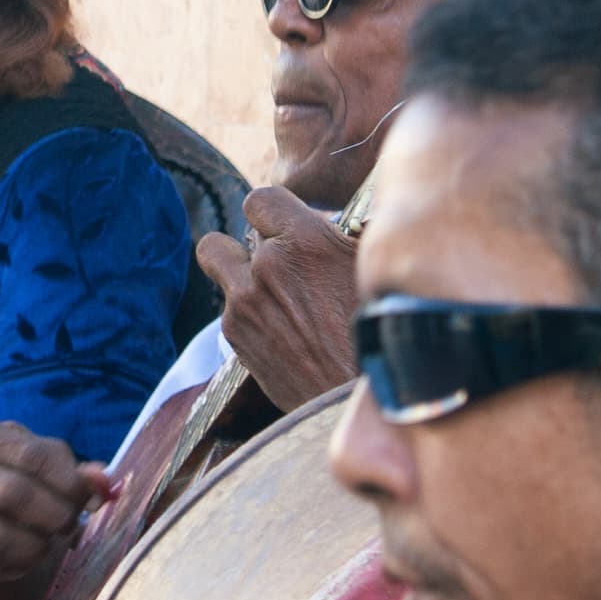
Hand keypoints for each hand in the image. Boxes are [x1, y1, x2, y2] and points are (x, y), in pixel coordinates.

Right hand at [0, 419, 113, 584]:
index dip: (69, 483)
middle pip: (15, 495)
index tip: (87, 499)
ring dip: (38, 546)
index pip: (34, 456)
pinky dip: (20, 565)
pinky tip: (27, 554)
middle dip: (55, 516)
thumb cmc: (21, 479)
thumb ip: (77, 474)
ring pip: (0, 538)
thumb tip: (106, 481)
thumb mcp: (47, 466)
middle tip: (70, 524)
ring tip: (47, 540)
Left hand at [195, 185, 359, 407]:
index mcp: (304, 240)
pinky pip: (230, 310)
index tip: (284, 227)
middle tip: (273, 263)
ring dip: (242, 279)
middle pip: (223, 238)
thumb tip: (334, 222)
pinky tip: (281, 330)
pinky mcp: (236, 338)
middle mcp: (267, 266)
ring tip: (276, 298)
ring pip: (219, 269)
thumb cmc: (381, 332)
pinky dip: (248, 313)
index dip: (272, 213)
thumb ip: (341, 237)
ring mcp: (244, 303)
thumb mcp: (372, 268)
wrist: (360, 399)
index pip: (259, 200)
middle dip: (244, 247)